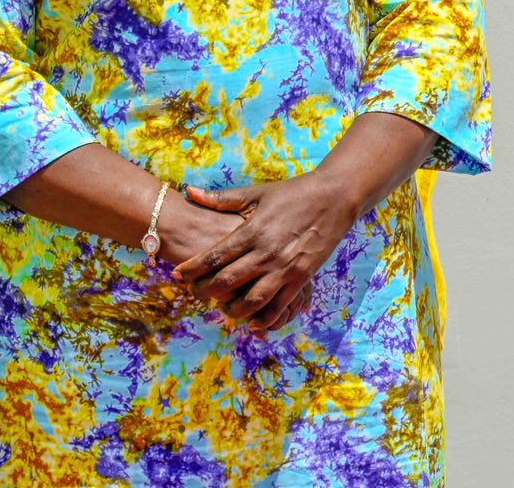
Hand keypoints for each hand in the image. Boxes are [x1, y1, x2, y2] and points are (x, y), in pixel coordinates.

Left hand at [173, 175, 355, 331]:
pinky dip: (265, 317)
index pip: (215, 256)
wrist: (336, 196)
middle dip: (206, 292)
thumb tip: (190, 192)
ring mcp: (285, 266)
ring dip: (233, 310)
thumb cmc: (295, 192)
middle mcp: (266, 252)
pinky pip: (280, 304)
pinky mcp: (302, 276)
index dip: (193, 269)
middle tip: (195, 294)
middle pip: (227, 281)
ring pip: (252, 299)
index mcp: (253, 230)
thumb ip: (224, 199)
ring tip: (224, 309)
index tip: (177, 275)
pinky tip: (254, 322)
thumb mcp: (259, 193)